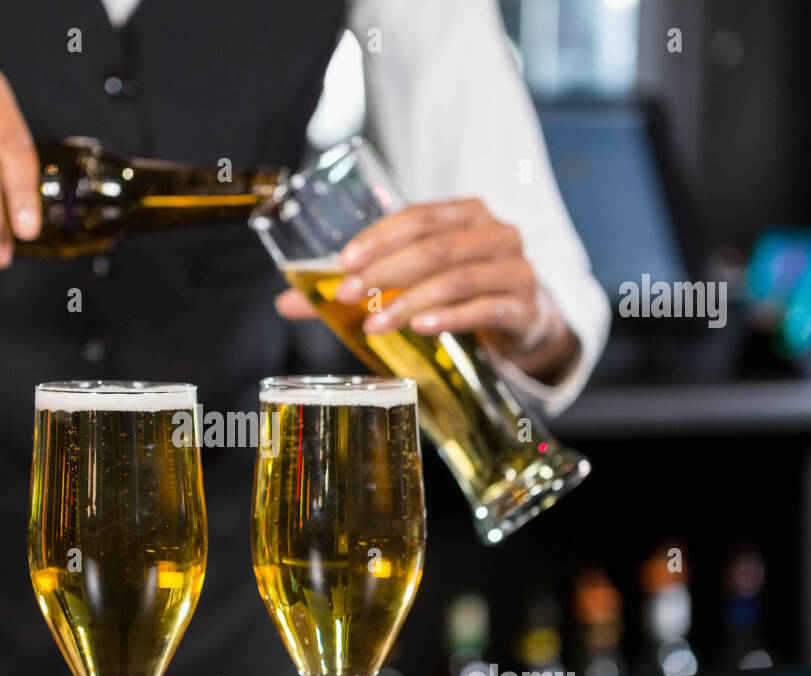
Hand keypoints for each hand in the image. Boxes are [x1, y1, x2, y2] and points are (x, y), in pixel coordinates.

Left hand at [275, 199, 578, 382]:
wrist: (524, 319)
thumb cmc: (461, 290)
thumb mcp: (414, 279)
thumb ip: (356, 286)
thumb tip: (287, 302)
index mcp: (466, 213)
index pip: (418, 216)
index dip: (380, 238)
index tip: (344, 262)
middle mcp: (496, 232)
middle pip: (435, 247)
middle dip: (386, 271)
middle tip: (349, 297)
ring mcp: (515, 268)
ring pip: (457, 278)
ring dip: (410, 301)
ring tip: (375, 325)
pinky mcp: (523, 305)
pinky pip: (484, 309)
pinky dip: (449, 317)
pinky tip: (420, 328)